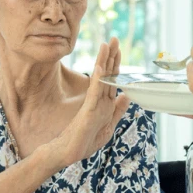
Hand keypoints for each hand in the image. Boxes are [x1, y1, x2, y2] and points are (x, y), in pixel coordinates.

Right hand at [47, 37, 130, 167]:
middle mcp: (98, 101)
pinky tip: (101, 68)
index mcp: (104, 103)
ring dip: (104, 62)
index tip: (118, 49)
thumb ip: (117, 111)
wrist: (66, 154)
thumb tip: (126, 95)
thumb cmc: (84, 142)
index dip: (115, 64)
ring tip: (107, 45)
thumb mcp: (107, 127)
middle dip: (111, 56)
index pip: (112, 79)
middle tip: (114, 38)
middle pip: (107, 75)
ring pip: (101, 80)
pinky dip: (99, 80)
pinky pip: (95, 94)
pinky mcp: (87, 112)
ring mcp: (92, 105)